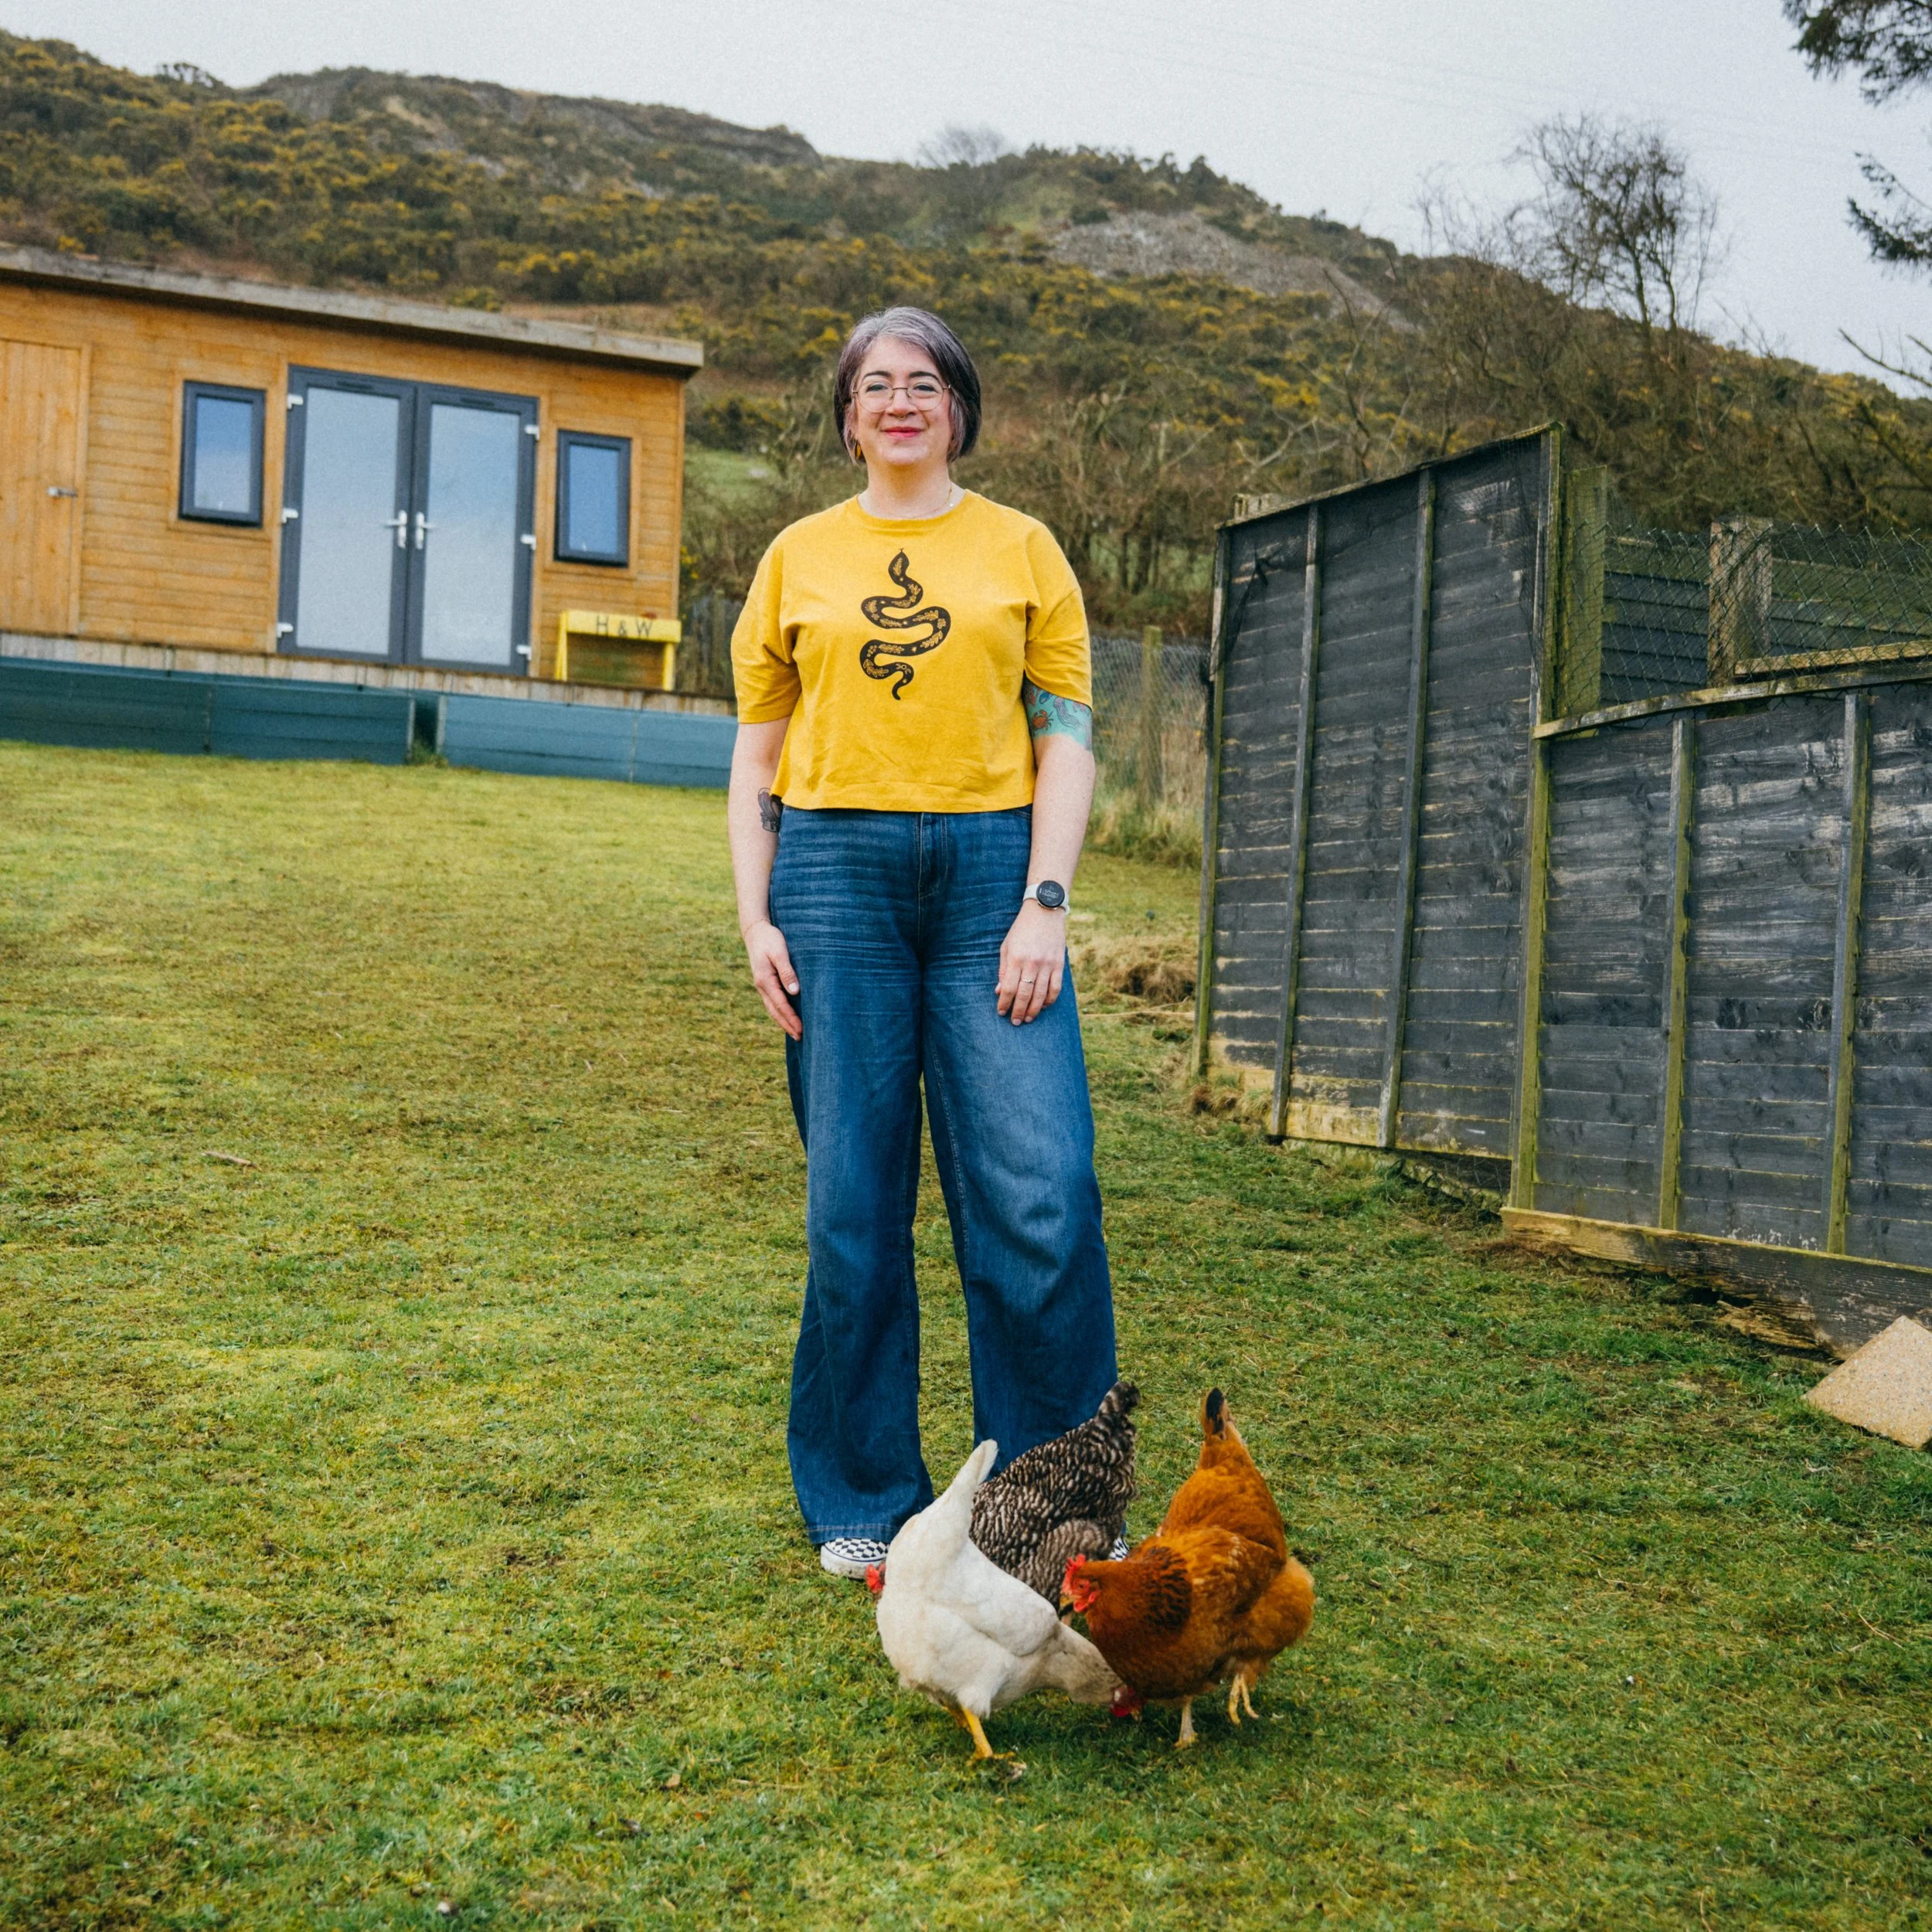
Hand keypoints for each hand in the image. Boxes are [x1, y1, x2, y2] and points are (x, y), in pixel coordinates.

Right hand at [744, 920, 801, 1039]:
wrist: (755, 931)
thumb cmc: (770, 939)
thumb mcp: (780, 952)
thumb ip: (787, 971)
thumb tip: (795, 991)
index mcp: (765, 980)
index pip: (781, 1005)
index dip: (791, 1018)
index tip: (801, 1030)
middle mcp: (761, 986)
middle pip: (775, 1011)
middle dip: (787, 1025)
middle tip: (800, 1038)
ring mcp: (761, 985)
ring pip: (772, 1008)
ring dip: (783, 1021)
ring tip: (794, 1032)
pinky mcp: (764, 982)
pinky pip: (772, 1001)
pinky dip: (779, 1012)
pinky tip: (786, 1016)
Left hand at [996, 901, 1066, 1024]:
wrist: (1045, 912)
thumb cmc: (1021, 929)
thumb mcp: (1007, 946)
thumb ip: (1004, 970)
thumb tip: (1000, 991)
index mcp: (1016, 958)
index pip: (1009, 988)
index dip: (1004, 1003)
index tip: (1001, 1012)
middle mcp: (1032, 963)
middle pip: (1025, 994)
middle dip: (1018, 1011)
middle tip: (1015, 1022)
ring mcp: (1047, 964)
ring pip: (1041, 994)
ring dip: (1034, 1009)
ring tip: (1028, 1019)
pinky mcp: (1059, 964)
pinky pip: (1056, 988)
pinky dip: (1049, 1000)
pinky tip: (1043, 1006)